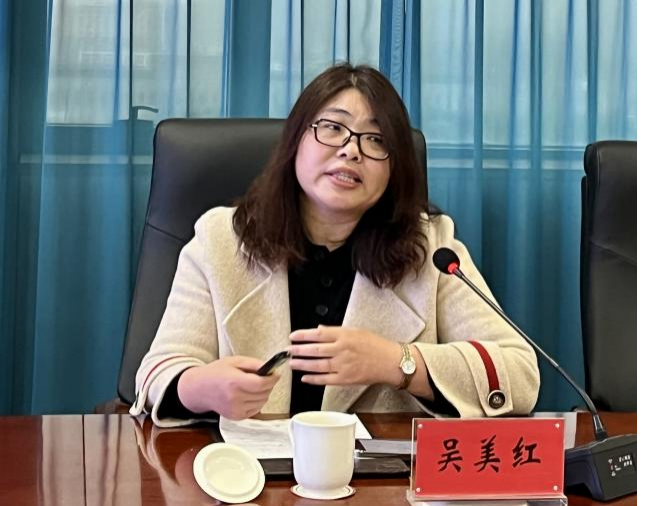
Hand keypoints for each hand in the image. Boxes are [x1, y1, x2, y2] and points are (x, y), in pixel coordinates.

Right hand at [177, 356, 278, 419]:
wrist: (199, 389)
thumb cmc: (216, 372)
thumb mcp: (235, 361)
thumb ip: (253, 364)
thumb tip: (270, 369)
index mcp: (234, 382)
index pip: (261, 384)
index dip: (272, 379)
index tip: (276, 374)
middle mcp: (235, 398)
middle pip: (264, 393)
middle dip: (269, 385)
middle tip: (265, 377)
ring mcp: (235, 409)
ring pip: (262, 402)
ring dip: (264, 393)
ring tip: (255, 385)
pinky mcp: (236, 417)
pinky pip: (256, 409)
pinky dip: (257, 402)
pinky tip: (249, 394)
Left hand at [288, 325, 403, 386]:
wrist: (390, 362)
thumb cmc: (375, 345)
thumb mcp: (355, 331)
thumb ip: (335, 331)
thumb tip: (318, 330)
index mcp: (344, 336)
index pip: (318, 334)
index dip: (303, 335)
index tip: (293, 336)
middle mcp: (342, 350)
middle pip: (315, 350)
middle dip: (299, 350)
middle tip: (288, 351)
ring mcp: (343, 366)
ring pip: (318, 365)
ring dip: (303, 364)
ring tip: (292, 363)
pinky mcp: (346, 379)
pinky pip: (326, 380)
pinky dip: (314, 379)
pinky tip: (305, 378)